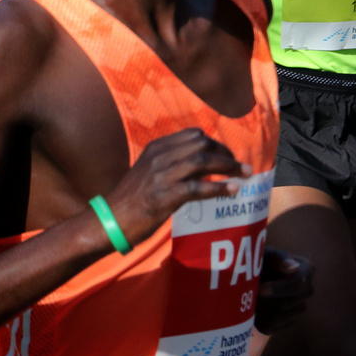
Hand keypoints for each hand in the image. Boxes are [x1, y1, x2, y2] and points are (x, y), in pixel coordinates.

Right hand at [103, 128, 250, 245]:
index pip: (193, 135)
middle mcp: (160, 157)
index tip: (228, 153)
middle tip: (241, 165)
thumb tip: (205, 163)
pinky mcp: (164, 196)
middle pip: (202, 145)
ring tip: (245, 174)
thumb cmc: (132, 199)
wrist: (110, 220)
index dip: (215, 143)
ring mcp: (161, 175)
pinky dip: (219, 188)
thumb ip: (173, 162)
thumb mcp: (149, 171)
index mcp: (157, 147)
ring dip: (229, 167)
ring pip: (203, 162)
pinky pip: (199, 187)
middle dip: (226, 153)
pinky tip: (232, 190)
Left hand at [254, 248, 312, 333]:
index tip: (261, 289)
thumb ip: (278, 258)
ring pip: (279, 317)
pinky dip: (257, 319)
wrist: (249, 277)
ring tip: (251, 298)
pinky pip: (270, 328)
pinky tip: (253, 308)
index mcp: (306, 270)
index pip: (300, 283)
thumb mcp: (265, 255)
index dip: (280, 288)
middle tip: (252, 292)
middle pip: (289, 303)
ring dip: (260, 309)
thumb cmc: (258, 261)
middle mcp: (306, 290)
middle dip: (267, 299)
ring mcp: (297, 308)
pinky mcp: (285, 322)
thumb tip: (294, 267)